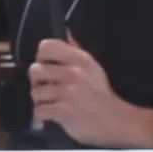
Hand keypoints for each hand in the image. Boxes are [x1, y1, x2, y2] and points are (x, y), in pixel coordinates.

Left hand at [28, 32, 145, 147]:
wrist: (117, 121)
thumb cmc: (101, 94)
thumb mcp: (93, 68)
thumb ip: (76, 50)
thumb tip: (66, 30)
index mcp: (80, 59)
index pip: (46, 46)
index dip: (41, 57)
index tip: (47, 66)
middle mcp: (73, 73)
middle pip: (35, 70)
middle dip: (37, 81)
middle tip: (47, 87)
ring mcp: (68, 93)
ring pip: (35, 92)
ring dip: (41, 100)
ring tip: (52, 102)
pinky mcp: (64, 112)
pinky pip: (39, 110)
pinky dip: (43, 114)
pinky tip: (53, 113)